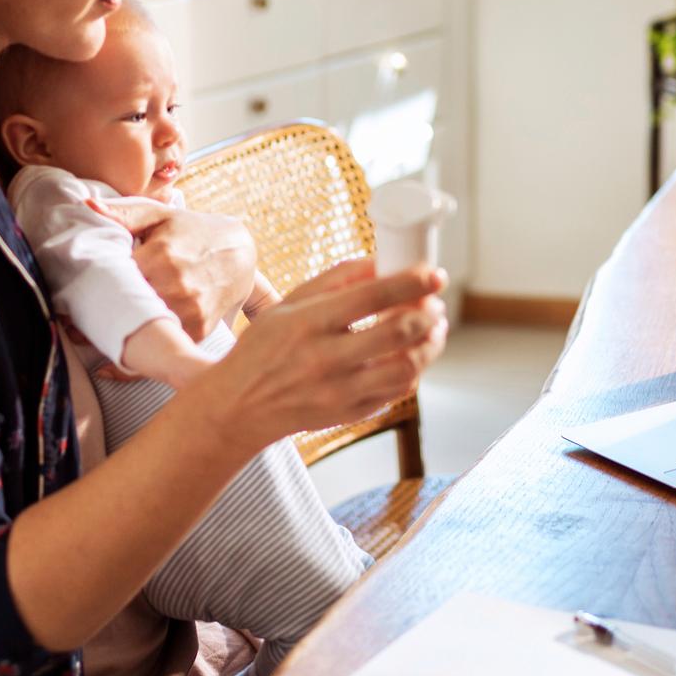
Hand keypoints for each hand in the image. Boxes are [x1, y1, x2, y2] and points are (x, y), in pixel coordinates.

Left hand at [87, 199, 256, 341]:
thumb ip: (124, 212)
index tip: (76, 296)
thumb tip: (88, 205)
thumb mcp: (161, 215)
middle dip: (104, 313)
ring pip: (142, 330)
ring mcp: (189, 310)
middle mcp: (175, 285)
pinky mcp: (198, 329)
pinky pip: (163, 346)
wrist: (240, 252)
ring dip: (124, 331)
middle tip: (79, 320)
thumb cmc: (193, 231)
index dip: (92, 289)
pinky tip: (130, 346)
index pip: (112, 280)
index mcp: (158, 256)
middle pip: (124, 309)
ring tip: (106, 328)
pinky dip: (145, 348)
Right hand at [206, 258, 448, 453]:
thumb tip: (384, 260)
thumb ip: (337, 278)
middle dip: (428, 314)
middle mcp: (324, 360)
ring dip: (430, 345)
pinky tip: (412, 354)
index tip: (435, 275)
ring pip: (406, 369)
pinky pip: (397, 393)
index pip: (371, 297)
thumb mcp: (289, 302)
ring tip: (434, 328)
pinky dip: (413, 370)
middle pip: (397, 334)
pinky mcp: (350, 415)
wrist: (239, 406)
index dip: (411, 283)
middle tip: (435, 303)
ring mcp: (339, 393)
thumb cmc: (265, 346)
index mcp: (308, 323)